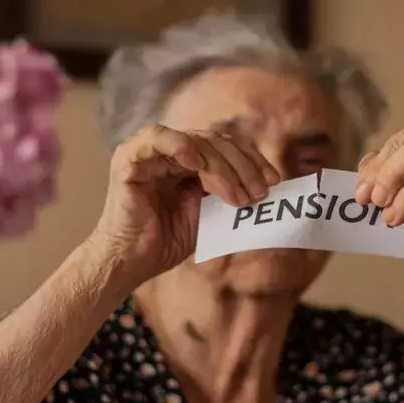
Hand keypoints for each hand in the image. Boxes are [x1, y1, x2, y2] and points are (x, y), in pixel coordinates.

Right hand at [89, 124, 279, 284]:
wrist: (132, 263)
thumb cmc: (167, 240)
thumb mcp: (210, 213)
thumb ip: (230, 193)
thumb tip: (266, 186)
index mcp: (189, 160)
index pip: (227, 146)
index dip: (252, 160)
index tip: (274, 181)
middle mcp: (170, 150)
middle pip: (216, 141)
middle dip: (243, 167)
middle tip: (260, 192)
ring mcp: (149, 151)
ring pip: (196, 141)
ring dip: (223, 167)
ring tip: (238, 196)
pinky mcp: (129, 158)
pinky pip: (157, 139)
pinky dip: (181, 146)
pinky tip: (198, 165)